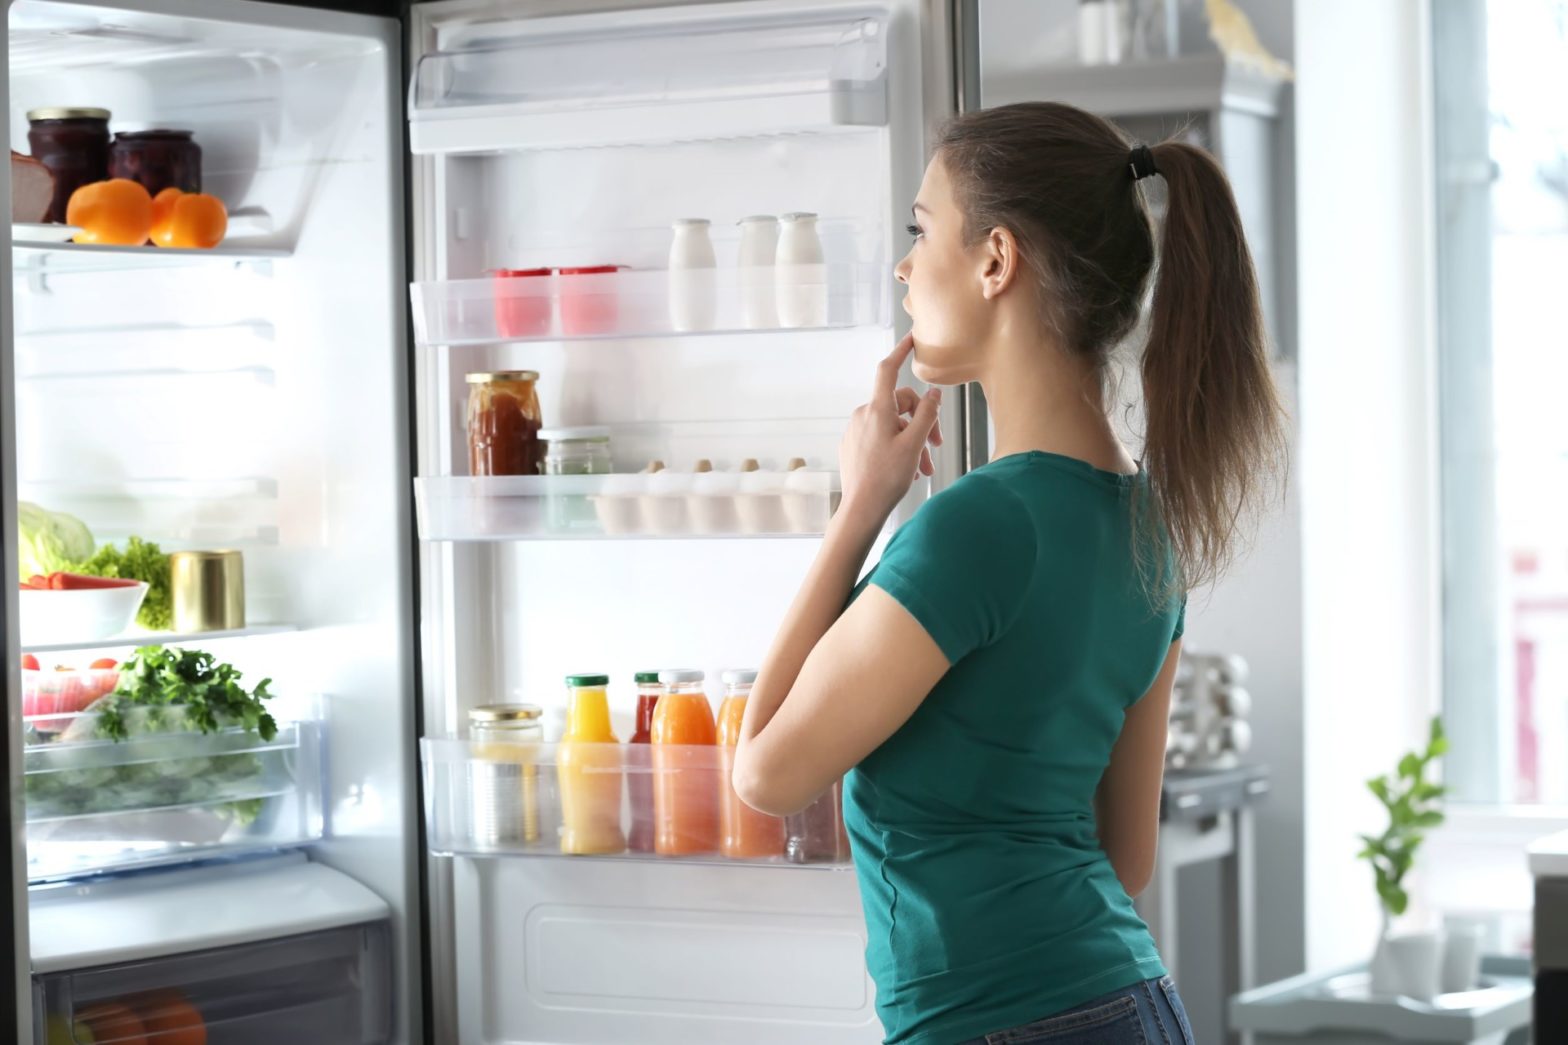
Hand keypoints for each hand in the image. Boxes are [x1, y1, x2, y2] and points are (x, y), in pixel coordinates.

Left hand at [838, 334, 942, 523]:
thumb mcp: (915, 443)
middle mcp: (863, 415)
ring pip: (892, 426)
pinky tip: (906, 471)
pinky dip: (897, 449)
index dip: (900, 351)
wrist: (861, 509)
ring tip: (924, 468)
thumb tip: (933, 393)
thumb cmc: (887, 478)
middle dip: (921, 422)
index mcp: (877, 409)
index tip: (910, 338)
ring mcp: (855, 430)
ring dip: (912, 442)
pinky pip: (880, 438)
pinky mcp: (852, 446)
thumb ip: (926, 414)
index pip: (888, 369)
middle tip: (936, 446)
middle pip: (899, 405)